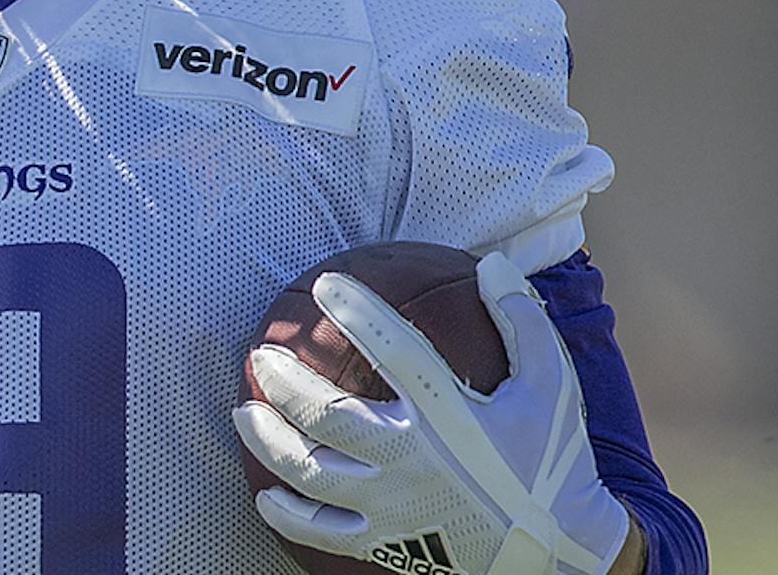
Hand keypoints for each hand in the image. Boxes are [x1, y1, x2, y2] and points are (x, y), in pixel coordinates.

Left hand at [235, 252, 630, 574]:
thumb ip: (522, 322)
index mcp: (452, 418)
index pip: (396, 352)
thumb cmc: (552, 459)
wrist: (563, 552)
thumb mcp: (552, 386)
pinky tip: (267, 494)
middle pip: (328, 417)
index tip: (325, 284)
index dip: (358, 313)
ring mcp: (396, 507)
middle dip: (284, 382)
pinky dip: (287, 514)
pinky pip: (321, 532)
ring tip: (244, 413)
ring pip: (310, 472)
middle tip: (258, 357)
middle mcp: (414, 462)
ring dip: (268, 441)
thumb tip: (493, 263)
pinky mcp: (388, 544)